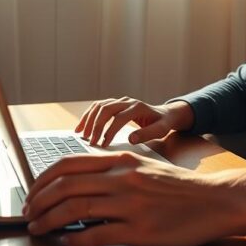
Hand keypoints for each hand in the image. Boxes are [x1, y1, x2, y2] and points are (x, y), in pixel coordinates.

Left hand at [24, 152, 245, 245]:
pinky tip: (66, 243)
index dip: (42, 180)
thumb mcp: (143, 167)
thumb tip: (76, 184)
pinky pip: (98, 235)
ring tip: (39, 230)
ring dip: (49, 221)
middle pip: (65, 186)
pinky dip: (75, 240)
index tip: (32, 194)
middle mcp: (122, 179)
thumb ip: (111, 172)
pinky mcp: (140, 231)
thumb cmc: (178, 188)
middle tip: (29, 215)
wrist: (215, 201)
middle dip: (39, 202)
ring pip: (75, 210)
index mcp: (120, 161)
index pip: (67, 164)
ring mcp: (130, 205)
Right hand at [75, 97, 193, 146]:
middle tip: (90, 141)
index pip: (119, 118)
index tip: (103, 144)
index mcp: (138, 107)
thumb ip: (147, 134)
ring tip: (82, 134)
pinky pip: (98, 107)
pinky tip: (81, 126)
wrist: (164, 114)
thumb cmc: (162, 123)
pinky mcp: (114, 103)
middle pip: (106, 109)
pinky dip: (88, 116)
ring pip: (99, 106)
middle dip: (96, 126)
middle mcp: (127, 101)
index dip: (110, 131)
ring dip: (88, 120)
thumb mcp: (161, 130)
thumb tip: (131, 139)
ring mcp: (120, 101)